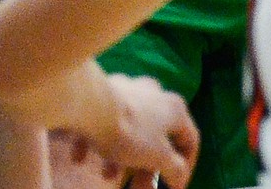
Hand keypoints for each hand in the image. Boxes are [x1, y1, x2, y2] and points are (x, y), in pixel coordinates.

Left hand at [103, 74, 198, 188]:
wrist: (92, 106)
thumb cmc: (131, 132)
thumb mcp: (158, 157)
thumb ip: (174, 169)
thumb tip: (180, 178)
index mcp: (175, 109)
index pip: (191, 139)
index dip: (186, 167)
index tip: (174, 187)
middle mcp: (157, 95)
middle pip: (158, 138)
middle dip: (148, 169)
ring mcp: (130, 92)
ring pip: (132, 130)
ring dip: (122, 157)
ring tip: (107, 177)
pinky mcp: (105, 94)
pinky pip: (105, 121)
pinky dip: (97, 141)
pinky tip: (80, 157)